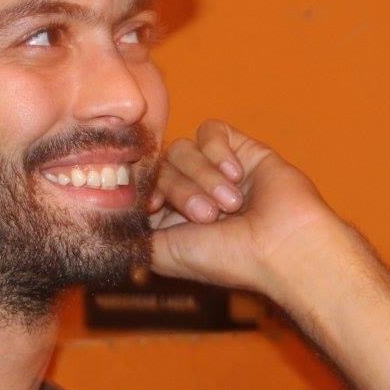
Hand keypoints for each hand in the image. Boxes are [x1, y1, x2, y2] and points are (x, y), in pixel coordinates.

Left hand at [148, 120, 351, 303]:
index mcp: (173, 218)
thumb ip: (132, 235)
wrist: (283, 247)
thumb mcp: (164, 254)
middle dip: (181, 190)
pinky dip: (218, 151)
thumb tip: (106, 225)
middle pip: (160, 165)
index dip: (144, 191)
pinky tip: (238, 176)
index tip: (153, 208)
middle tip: (208, 216)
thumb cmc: (227, 258)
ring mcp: (216, 170)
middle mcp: (192, 192)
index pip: (141, 186)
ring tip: (231, 204)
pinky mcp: (241, 149)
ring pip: (182, 148)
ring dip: (204, 176)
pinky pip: (210, 130)